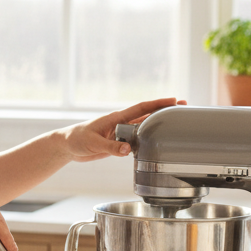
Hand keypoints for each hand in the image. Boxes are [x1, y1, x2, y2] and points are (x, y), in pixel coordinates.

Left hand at [62, 97, 183, 161]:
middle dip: (164, 111)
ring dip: (159, 125)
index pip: (141, 108)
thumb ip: (110, 147)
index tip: (173, 100)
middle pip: (147, 115)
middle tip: (183, 108)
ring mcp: (121, 133)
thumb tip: (127, 150)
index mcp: (116, 118)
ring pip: (144, 127)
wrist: (67, 146)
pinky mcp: (119, 143)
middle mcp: (121, 123)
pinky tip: (159, 143)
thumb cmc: (77, 139)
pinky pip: (138, 140)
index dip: (157, 104)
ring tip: (176, 124)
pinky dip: (149, 141)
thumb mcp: (92, 143)